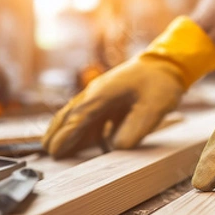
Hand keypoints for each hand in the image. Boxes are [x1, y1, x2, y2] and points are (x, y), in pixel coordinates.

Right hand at [42, 57, 183, 158]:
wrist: (168, 62)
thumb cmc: (161, 83)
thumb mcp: (153, 109)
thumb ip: (134, 130)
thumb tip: (116, 148)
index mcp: (103, 93)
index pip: (78, 118)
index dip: (65, 137)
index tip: (54, 152)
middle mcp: (97, 93)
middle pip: (70, 115)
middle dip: (57, 133)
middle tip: (46, 151)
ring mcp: (103, 94)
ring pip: (78, 115)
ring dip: (68, 131)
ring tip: (57, 149)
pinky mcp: (111, 98)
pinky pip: (92, 116)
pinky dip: (83, 128)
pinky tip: (84, 142)